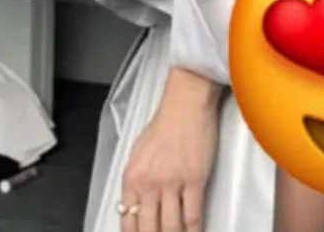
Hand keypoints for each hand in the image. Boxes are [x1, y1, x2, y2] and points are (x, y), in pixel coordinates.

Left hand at [121, 68, 220, 231]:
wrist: (185, 105)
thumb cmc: (164, 125)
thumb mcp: (138, 154)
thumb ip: (136, 181)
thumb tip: (137, 205)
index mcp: (131, 178)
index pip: (128, 220)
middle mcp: (148, 184)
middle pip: (149, 228)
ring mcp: (171, 183)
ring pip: (171, 226)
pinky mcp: (193, 180)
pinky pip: (193, 215)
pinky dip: (194, 230)